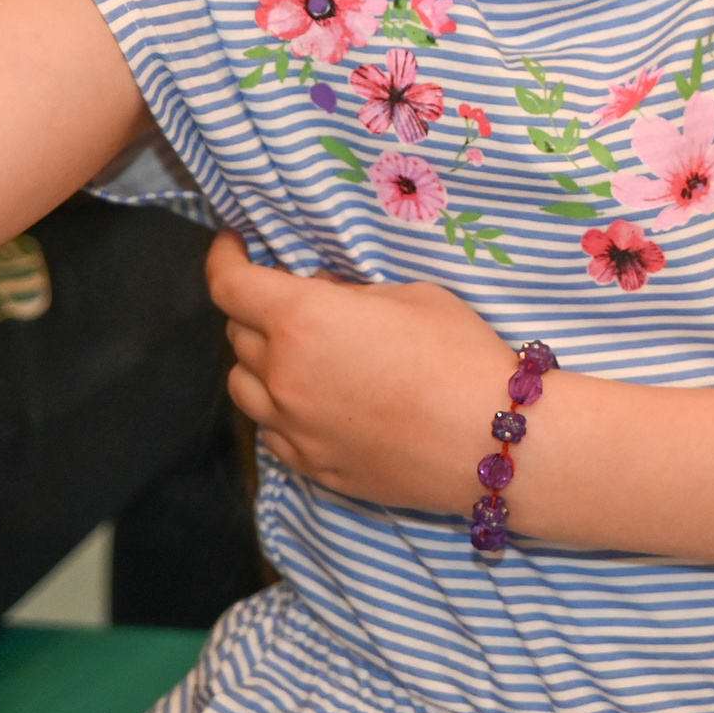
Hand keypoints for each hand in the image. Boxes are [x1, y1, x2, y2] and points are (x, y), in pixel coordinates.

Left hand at [209, 230, 514, 509]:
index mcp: (301, 321)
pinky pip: (273, 430)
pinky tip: (319, 401)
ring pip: (244, 387)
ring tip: (301, 354)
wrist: (489, 438)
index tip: (235, 245)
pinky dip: (282, 407)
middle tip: (297, 302)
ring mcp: (292, 428)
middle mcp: (281, 376)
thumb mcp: (410, 296)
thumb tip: (321, 297)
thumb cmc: (457, 353)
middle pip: (236, 334)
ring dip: (260, 361)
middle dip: (256, 309)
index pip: (229, 284)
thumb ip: (350, 295)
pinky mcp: (310, 467)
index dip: (224, 258)